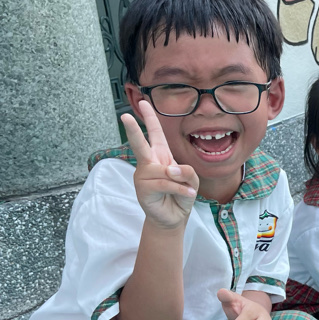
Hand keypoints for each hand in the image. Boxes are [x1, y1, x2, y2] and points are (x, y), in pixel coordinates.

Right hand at [121, 101, 198, 229]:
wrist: (174, 217)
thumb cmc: (181, 195)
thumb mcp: (191, 180)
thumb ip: (185, 171)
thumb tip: (169, 170)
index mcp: (160, 157)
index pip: (155, 134)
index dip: (150, 118)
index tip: (144, 102)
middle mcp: (148, 164)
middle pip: (140, 144)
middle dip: (133, 130)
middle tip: (125, 116)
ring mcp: (143, 176)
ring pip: (164, 171)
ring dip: (180, 181)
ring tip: (186, 190)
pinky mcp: (143, 190)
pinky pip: (165, 184)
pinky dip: (179, 189)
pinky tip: (187, 194)